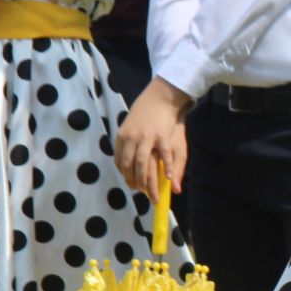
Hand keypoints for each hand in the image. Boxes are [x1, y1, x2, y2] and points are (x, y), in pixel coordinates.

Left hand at [114, 79, 191, 198]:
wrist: (159, 98)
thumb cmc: (145, 114)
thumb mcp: (131, 128)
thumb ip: (128, 145)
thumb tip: (125, 163)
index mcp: (122, 137)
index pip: (120, 161)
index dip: (125, 175)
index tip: (131, 183)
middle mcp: (132, 138)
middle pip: (130, 165)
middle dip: (134, 182)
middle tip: (141, 192)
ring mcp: (146, 137)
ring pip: (143, 163)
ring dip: (146, 180)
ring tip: (151, 192)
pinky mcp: (161, 136)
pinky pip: (164, 155)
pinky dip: (167, 168)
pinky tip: (170, 178)